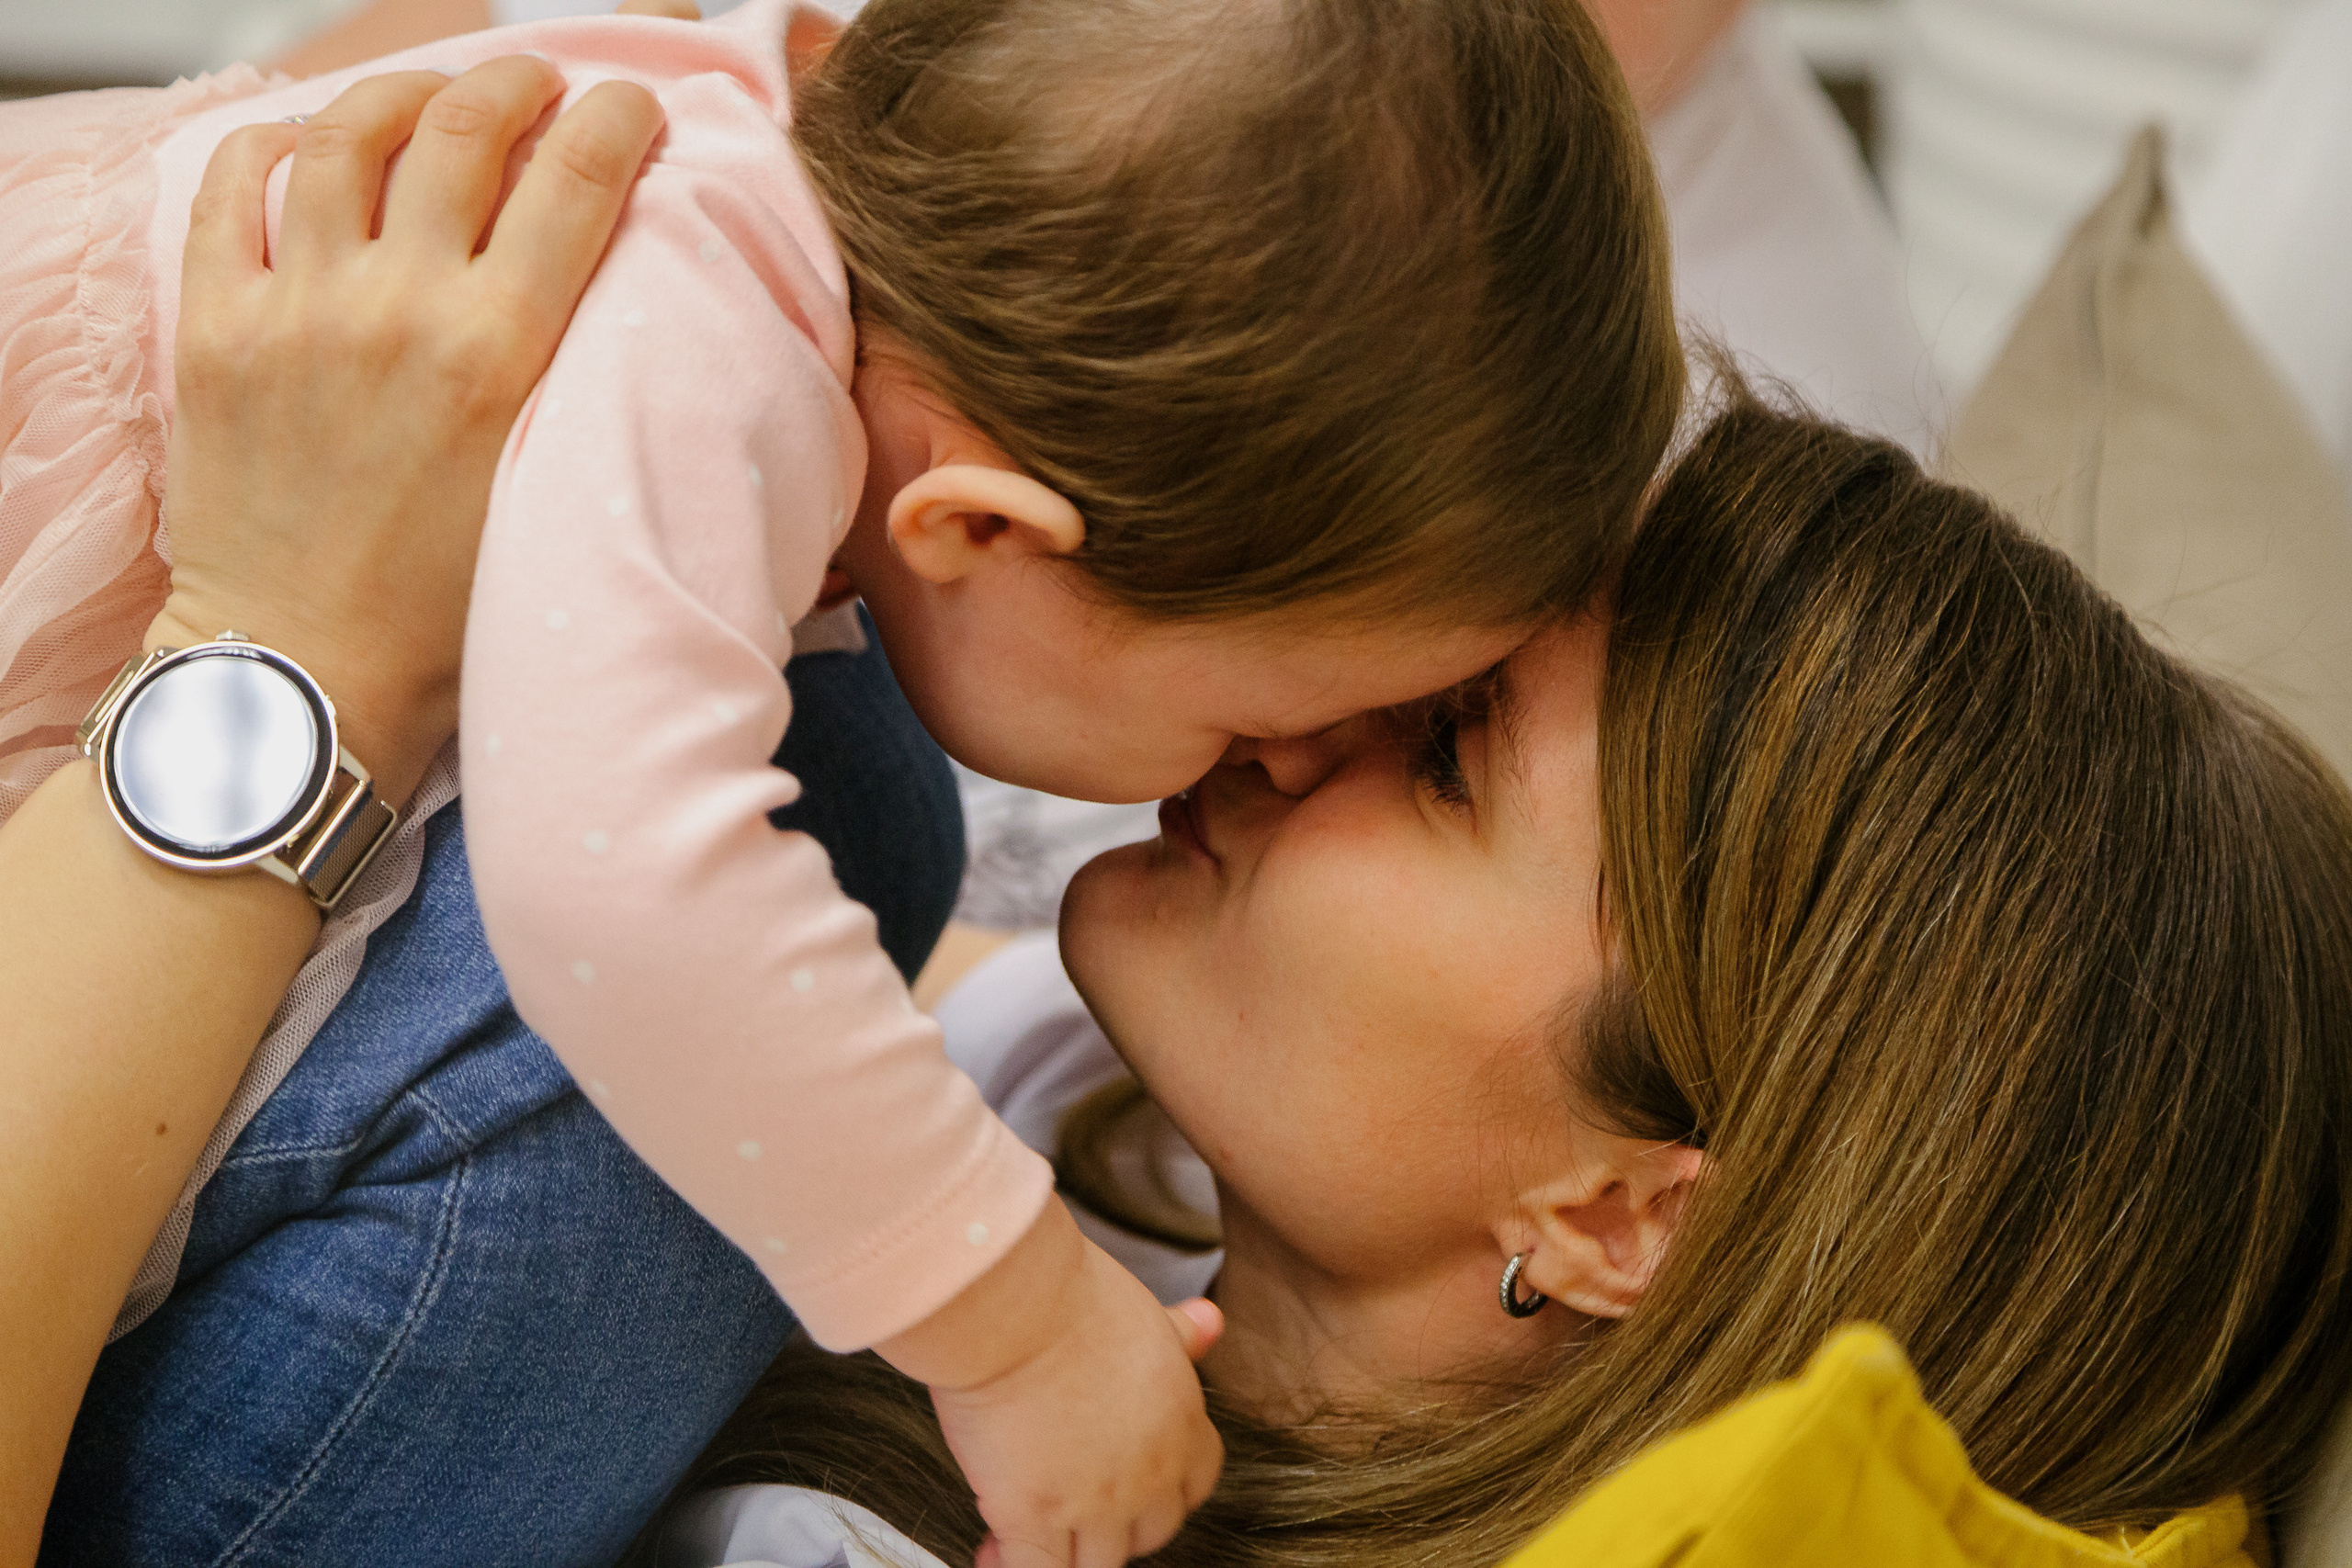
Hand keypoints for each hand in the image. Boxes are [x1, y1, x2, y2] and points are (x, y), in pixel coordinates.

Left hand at [155, 59, 663, 803]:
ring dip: (403, 92)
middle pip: (464, 126)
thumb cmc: (446, 614)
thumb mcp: (554, 485)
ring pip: (349, 133)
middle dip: (516, 81)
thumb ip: (585, 384)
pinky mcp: (218, 328)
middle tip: (539, 85)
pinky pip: (237, 188)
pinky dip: (278, 145)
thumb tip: (630, 303)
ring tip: (431, 97)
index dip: (615, 118)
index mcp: (500, 355)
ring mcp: (298, 310)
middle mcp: (400, 310)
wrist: (307, 672)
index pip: (576, 178)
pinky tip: (312, 149)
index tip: (630, 108)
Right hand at [884, 1202, 1224, 1567]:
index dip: (1161, 1488)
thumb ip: (1178, 1336)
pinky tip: (991, 1548)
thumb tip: (1211, 1321)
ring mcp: (1097, 1504)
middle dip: (1116, 1523)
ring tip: (1021, 1527)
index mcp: (1182, 1423)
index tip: (1126, 1478)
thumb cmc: (1068, 1295)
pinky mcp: (1036, 1520)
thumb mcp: (1142, 1313)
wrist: (1014, 1305)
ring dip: (1066, 1552)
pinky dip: (1009, 1566)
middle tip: (1070, 1500)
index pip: (1195, 1485)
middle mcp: (1151, 1473)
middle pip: (1151, 1531)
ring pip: (1097, 1565)